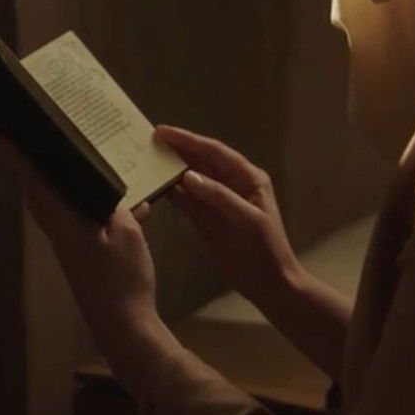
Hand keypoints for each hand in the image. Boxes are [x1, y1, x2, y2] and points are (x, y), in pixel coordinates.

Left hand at [1, 144, 161, 342]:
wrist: (124, 325)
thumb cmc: (123, 279)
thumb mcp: (126, 234)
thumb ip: (119, 209)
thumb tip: (116, 196)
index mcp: (65, 223)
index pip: (35, 183)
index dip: (19, 158)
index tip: (2, 135)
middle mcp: (59, 233)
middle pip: (36, 194)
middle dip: (29, 168)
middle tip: (25, 143)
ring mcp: (69, 247)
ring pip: (54, 208)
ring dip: (52, 185)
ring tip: (62, 163)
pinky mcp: (81, 257)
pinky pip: (75, 220)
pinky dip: (83, 205)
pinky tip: (114, 201)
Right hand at [156, 125, 311, 302]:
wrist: (268, 283)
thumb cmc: (265, 248)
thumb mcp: (247, 220)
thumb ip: (219, 197)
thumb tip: (188, 176)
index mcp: (247, 178)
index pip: (214, 152)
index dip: (189, 140)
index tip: (162, 132)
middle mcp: (231, 185)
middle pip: (200, 161)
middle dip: (176, 150)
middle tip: (148, 141)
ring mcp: (216, 203)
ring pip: (190, 180)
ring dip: (171, 170)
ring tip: (146, 160)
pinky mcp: (206, 220)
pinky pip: (186, 202)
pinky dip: (171, 194)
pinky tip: (155, 187)